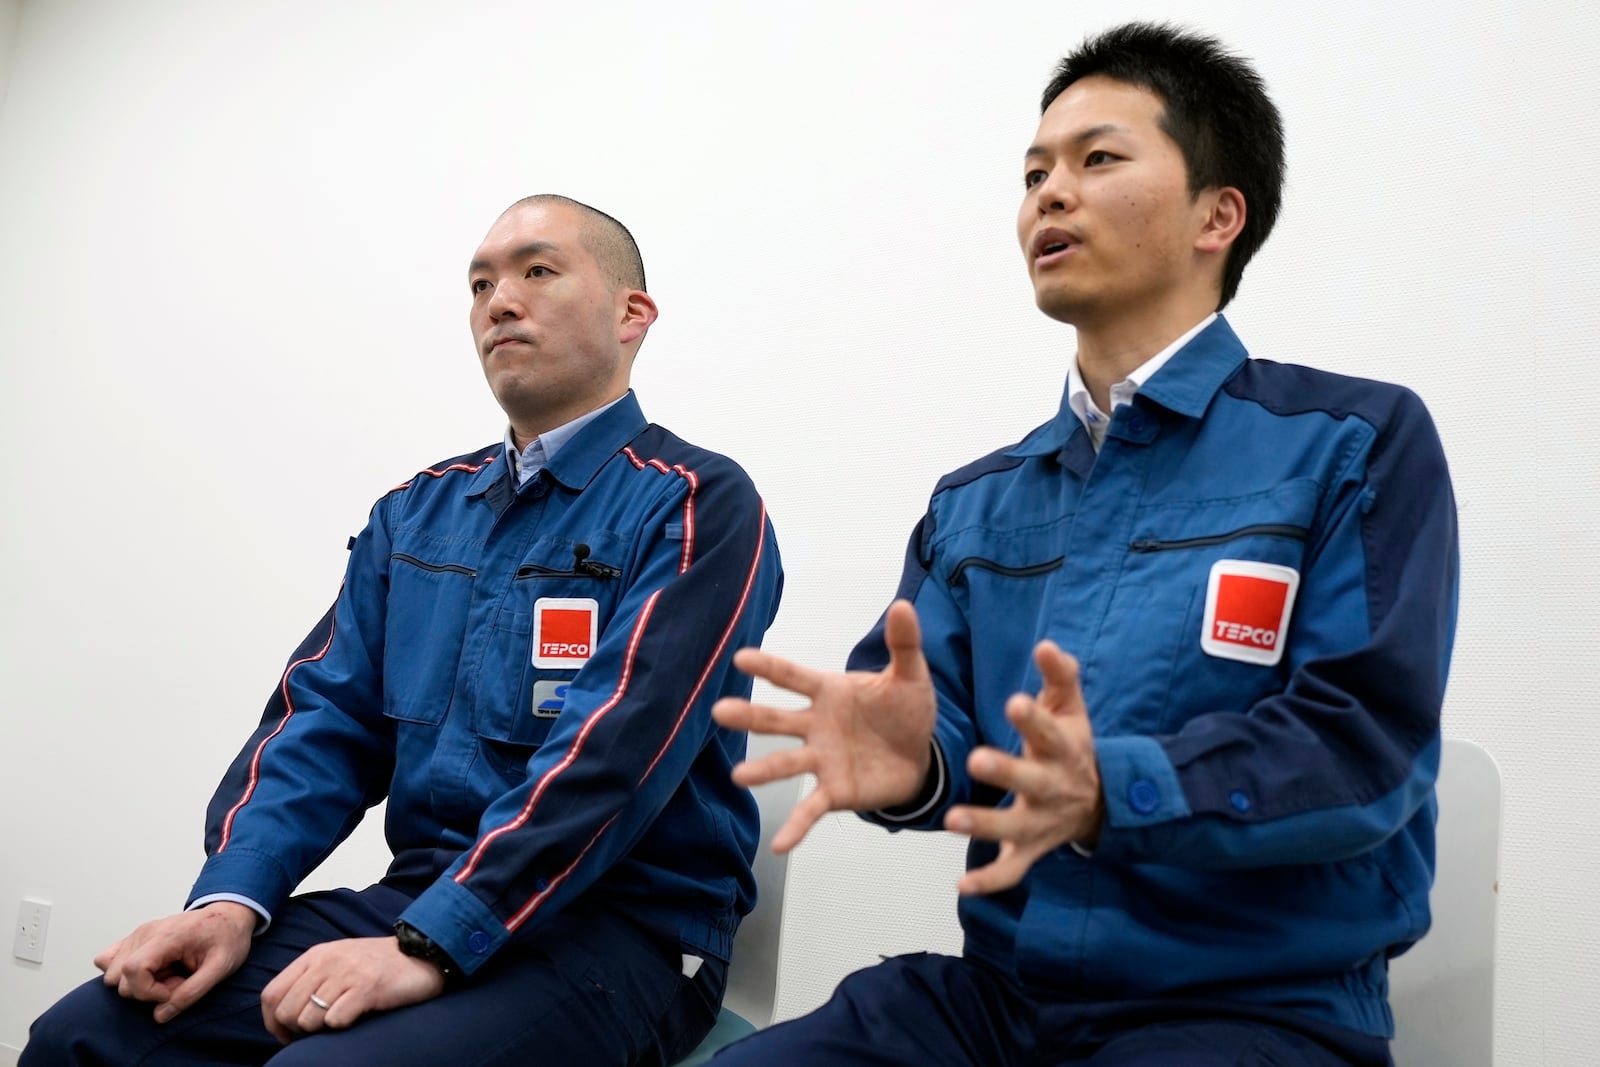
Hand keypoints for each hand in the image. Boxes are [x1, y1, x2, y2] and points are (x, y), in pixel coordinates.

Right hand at [94, 902, 255, 1023]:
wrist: (229, 916)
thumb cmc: (227, 938)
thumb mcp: (221, 968)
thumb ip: (192, 993)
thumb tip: (160, 1015)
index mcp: (168, 936)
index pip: (134, 970)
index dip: (148, 991)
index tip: (173, 991)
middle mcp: (145, 933)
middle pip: (119, 978)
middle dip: (147, 990)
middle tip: (178, 980)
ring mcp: (137, 935)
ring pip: (113, 974)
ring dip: (139, 983)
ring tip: (170, 974)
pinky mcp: (134, 940)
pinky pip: (108, 961)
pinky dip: (126, 974)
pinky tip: (154, 970)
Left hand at [260, 936, 445, 1042]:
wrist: (421, 953)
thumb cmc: (377, 963)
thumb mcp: (337, 961)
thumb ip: (310, 978)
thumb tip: (283, 1013)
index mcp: (315, 955)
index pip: (271, 994)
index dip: (272, 1021)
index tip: (286, 1034)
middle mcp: (327, 962)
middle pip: (286, 1010)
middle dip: (295, 1029)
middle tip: (315, 1032)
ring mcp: (347, 974)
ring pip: (308, 1018)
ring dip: (320, 1029)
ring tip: (339, 1020)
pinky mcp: (368, 988)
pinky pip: (336, 1020)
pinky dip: (342, 1025)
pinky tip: (356, 1015)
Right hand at [713, 600, 936, 851]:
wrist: (921, 756)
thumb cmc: (906, 711)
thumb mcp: (911, 676)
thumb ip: (903, 644)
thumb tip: (902, 605)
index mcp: (829, 692)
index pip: (793, 677)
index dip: (769, 667)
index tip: (740, 658)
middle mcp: (816, 725)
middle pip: (777, 719)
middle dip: (750, 715)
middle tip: (720, 712)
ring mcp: (821, 759)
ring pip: (786, 763)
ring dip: (762, 771)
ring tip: (739, 777)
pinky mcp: (835, 791)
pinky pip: (811, 809)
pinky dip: (796, 827)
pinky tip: (779, 845)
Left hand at [945, 640, 1103, 895]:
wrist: (1101, 800)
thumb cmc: (1073, 744)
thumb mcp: (1073, 708)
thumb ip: (1060, 676)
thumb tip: (1047, 644)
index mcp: (1062, 748)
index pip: (1048, 731)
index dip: (1032, 718)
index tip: (1012, 701)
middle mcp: (1052, 787)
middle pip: (1030, 780)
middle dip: (1005, 771)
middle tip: (977, 759)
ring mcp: (1042, 822)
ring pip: (1013, 827)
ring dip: (984, 825)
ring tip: (952, 820)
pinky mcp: (1031, 849)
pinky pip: (1011, 870)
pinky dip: (990, 882)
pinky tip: (963, 887)